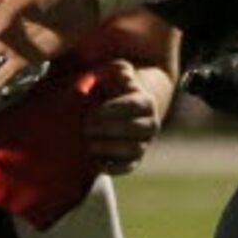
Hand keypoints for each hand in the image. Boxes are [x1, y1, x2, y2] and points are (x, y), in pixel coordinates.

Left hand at [83, 59, 173, 174]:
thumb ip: (117, 69)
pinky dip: (111, 167)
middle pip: (134, 129)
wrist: (116, 108)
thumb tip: (123, 72)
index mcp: (146, 102)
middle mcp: (150, 124)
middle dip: (107, 128)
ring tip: (90, 142)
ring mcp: (143, 143)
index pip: (133, 106)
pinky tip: (95, 160)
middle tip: (86, 125)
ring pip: (132, 150)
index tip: (94, 110)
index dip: (112, 109)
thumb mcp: (113, 73)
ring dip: (109, 147)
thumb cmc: (111, 87)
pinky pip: (126, 168)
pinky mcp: (133, 161)